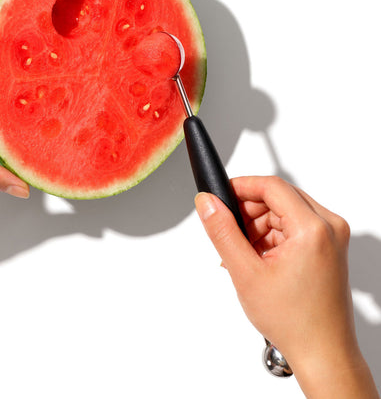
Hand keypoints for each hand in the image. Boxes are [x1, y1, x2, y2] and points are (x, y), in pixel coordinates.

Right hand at [195, 176, 377, 397]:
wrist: (322, 352)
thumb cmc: (294, 321)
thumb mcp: (245, 272)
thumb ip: (222, 231)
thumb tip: (207, 203)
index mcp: (313, 228)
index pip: (271, 186)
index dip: (241, 187)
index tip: (221, 196)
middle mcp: (329, 227)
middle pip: (278, 198)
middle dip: (248, 214)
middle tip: (230, 235)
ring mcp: (331, 237)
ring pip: (283, 212)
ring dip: (257, 228)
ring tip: (243, 256)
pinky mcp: (328, 246)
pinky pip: (292, 226)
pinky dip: (270, 238)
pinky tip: (257, 260)